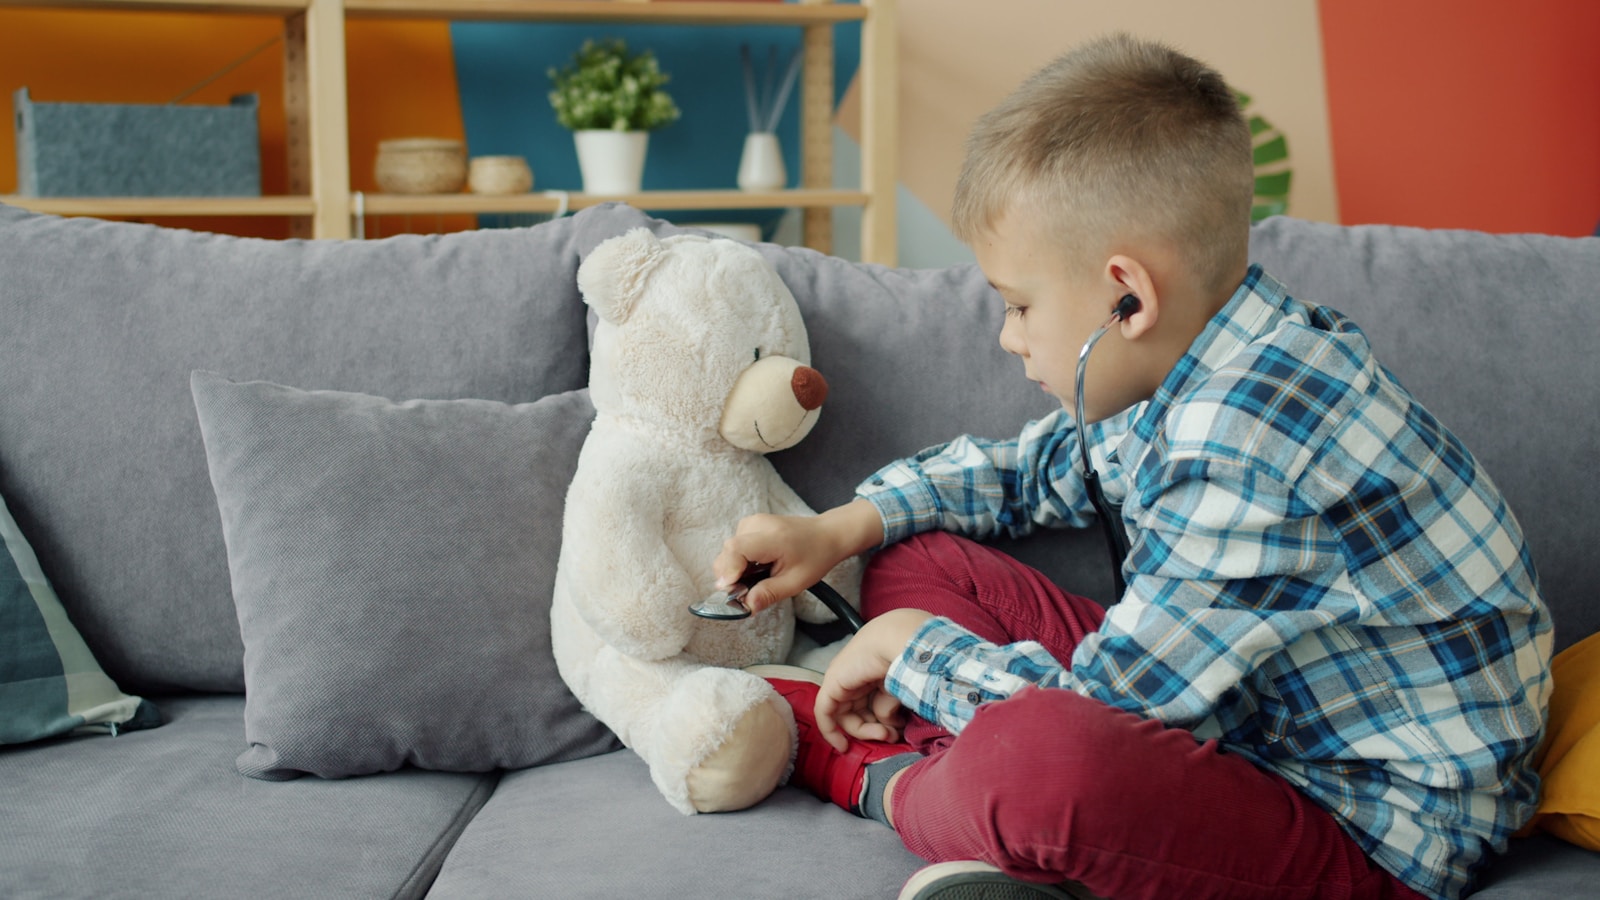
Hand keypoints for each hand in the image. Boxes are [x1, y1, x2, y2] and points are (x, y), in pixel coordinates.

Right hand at [711, 500, 882, 614]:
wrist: (826, 534)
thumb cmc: (815, 556)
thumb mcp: (795, 582)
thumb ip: (768, 594)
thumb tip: (745, 606)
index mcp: (772, 537)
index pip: (736, 549)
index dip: (728, 570)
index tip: (730, 590)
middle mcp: (758, 524)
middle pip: (728, 551)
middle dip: (730, 575)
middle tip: (746, 592)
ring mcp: (753, 522)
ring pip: (728, 550)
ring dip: (735, 569)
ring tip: (757, 578)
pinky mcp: (750, 524)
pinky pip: (735, 546)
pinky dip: (739, 561)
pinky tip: (756, 567)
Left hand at [815, 609, 932, 751]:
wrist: (901, 640)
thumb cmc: (909, 660)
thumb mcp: (901, 688)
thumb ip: (891, 706)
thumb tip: (890, 725)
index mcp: (872, 670)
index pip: (869, 703)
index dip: (878, 722)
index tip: (893, 737)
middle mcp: (855, 675)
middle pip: (858, 711)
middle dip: (875, 730)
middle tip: (892, 737)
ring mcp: (842, 678)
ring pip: (846, 715)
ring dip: (866, 732)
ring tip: (885, 734)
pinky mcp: (832, 684)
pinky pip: (825, 713)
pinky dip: (830, 731)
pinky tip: (843, 746)